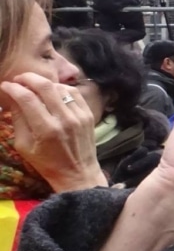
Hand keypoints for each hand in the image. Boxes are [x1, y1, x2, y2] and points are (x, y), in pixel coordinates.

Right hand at [0, 73, 105, 191]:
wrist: (78, 173)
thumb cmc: (46, 162)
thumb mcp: (24, 145)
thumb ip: (18, 120)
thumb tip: (13, 98)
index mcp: (46, 130)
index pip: (27, 99)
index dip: (14, 88)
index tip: (6, 86)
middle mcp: (64, 119)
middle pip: (45, 86)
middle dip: (28, 78)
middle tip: (18, 79)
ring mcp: (79, 115)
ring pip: (60, 87)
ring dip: (44, 83)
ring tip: (33, 86)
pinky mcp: (88, 114)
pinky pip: (74, 93)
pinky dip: (61, 88)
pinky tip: (52, 92)